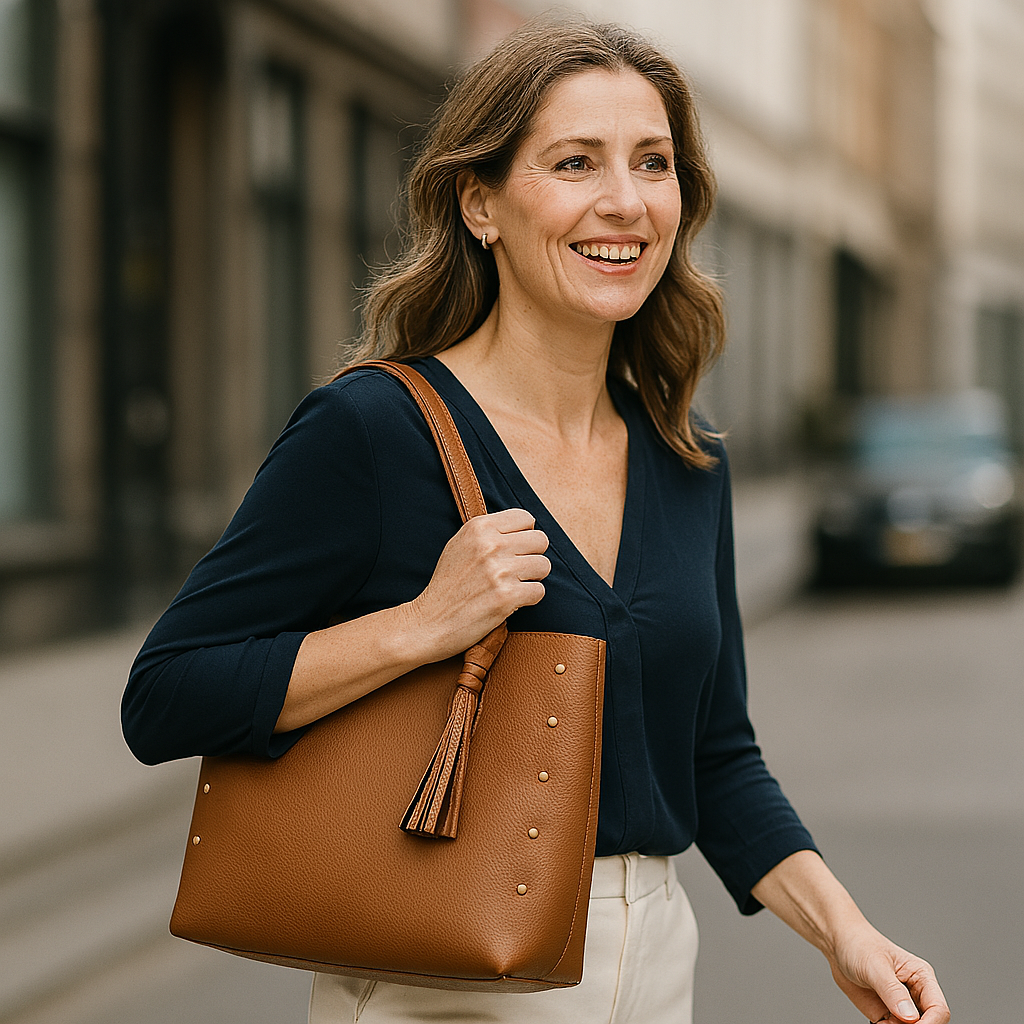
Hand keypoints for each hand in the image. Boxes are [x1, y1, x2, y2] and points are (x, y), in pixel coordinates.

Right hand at [404, 508, 549, 661]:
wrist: (430, 622)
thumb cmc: (447, 585)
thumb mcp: (459, 545)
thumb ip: (489, 533)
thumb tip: (525, 527)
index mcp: (479, 527)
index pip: (526, 518)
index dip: (523, 536)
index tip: (513, 550)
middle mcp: (490, 545)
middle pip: (540, 541)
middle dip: (532, 556)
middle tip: (516, 570)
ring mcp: (499, 571)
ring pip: (544, 566)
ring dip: (532, 579)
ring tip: (513, 585)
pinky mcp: (506, 597)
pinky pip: (539, 591)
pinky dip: (528, 599)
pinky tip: (510, 602)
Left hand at [829, 925, 949, 1023]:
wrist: (837, 945)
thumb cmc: (858, 944)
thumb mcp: (875, 965)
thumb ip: (892, 991)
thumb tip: (911, 1018)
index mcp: (922, 977)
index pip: (938, 1009)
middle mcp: (916, 994)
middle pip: (929, 1023)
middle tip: (892, 1023)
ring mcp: (902, 1006)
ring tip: (881, 1021)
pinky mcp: (888, 1015)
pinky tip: (878, 1022)